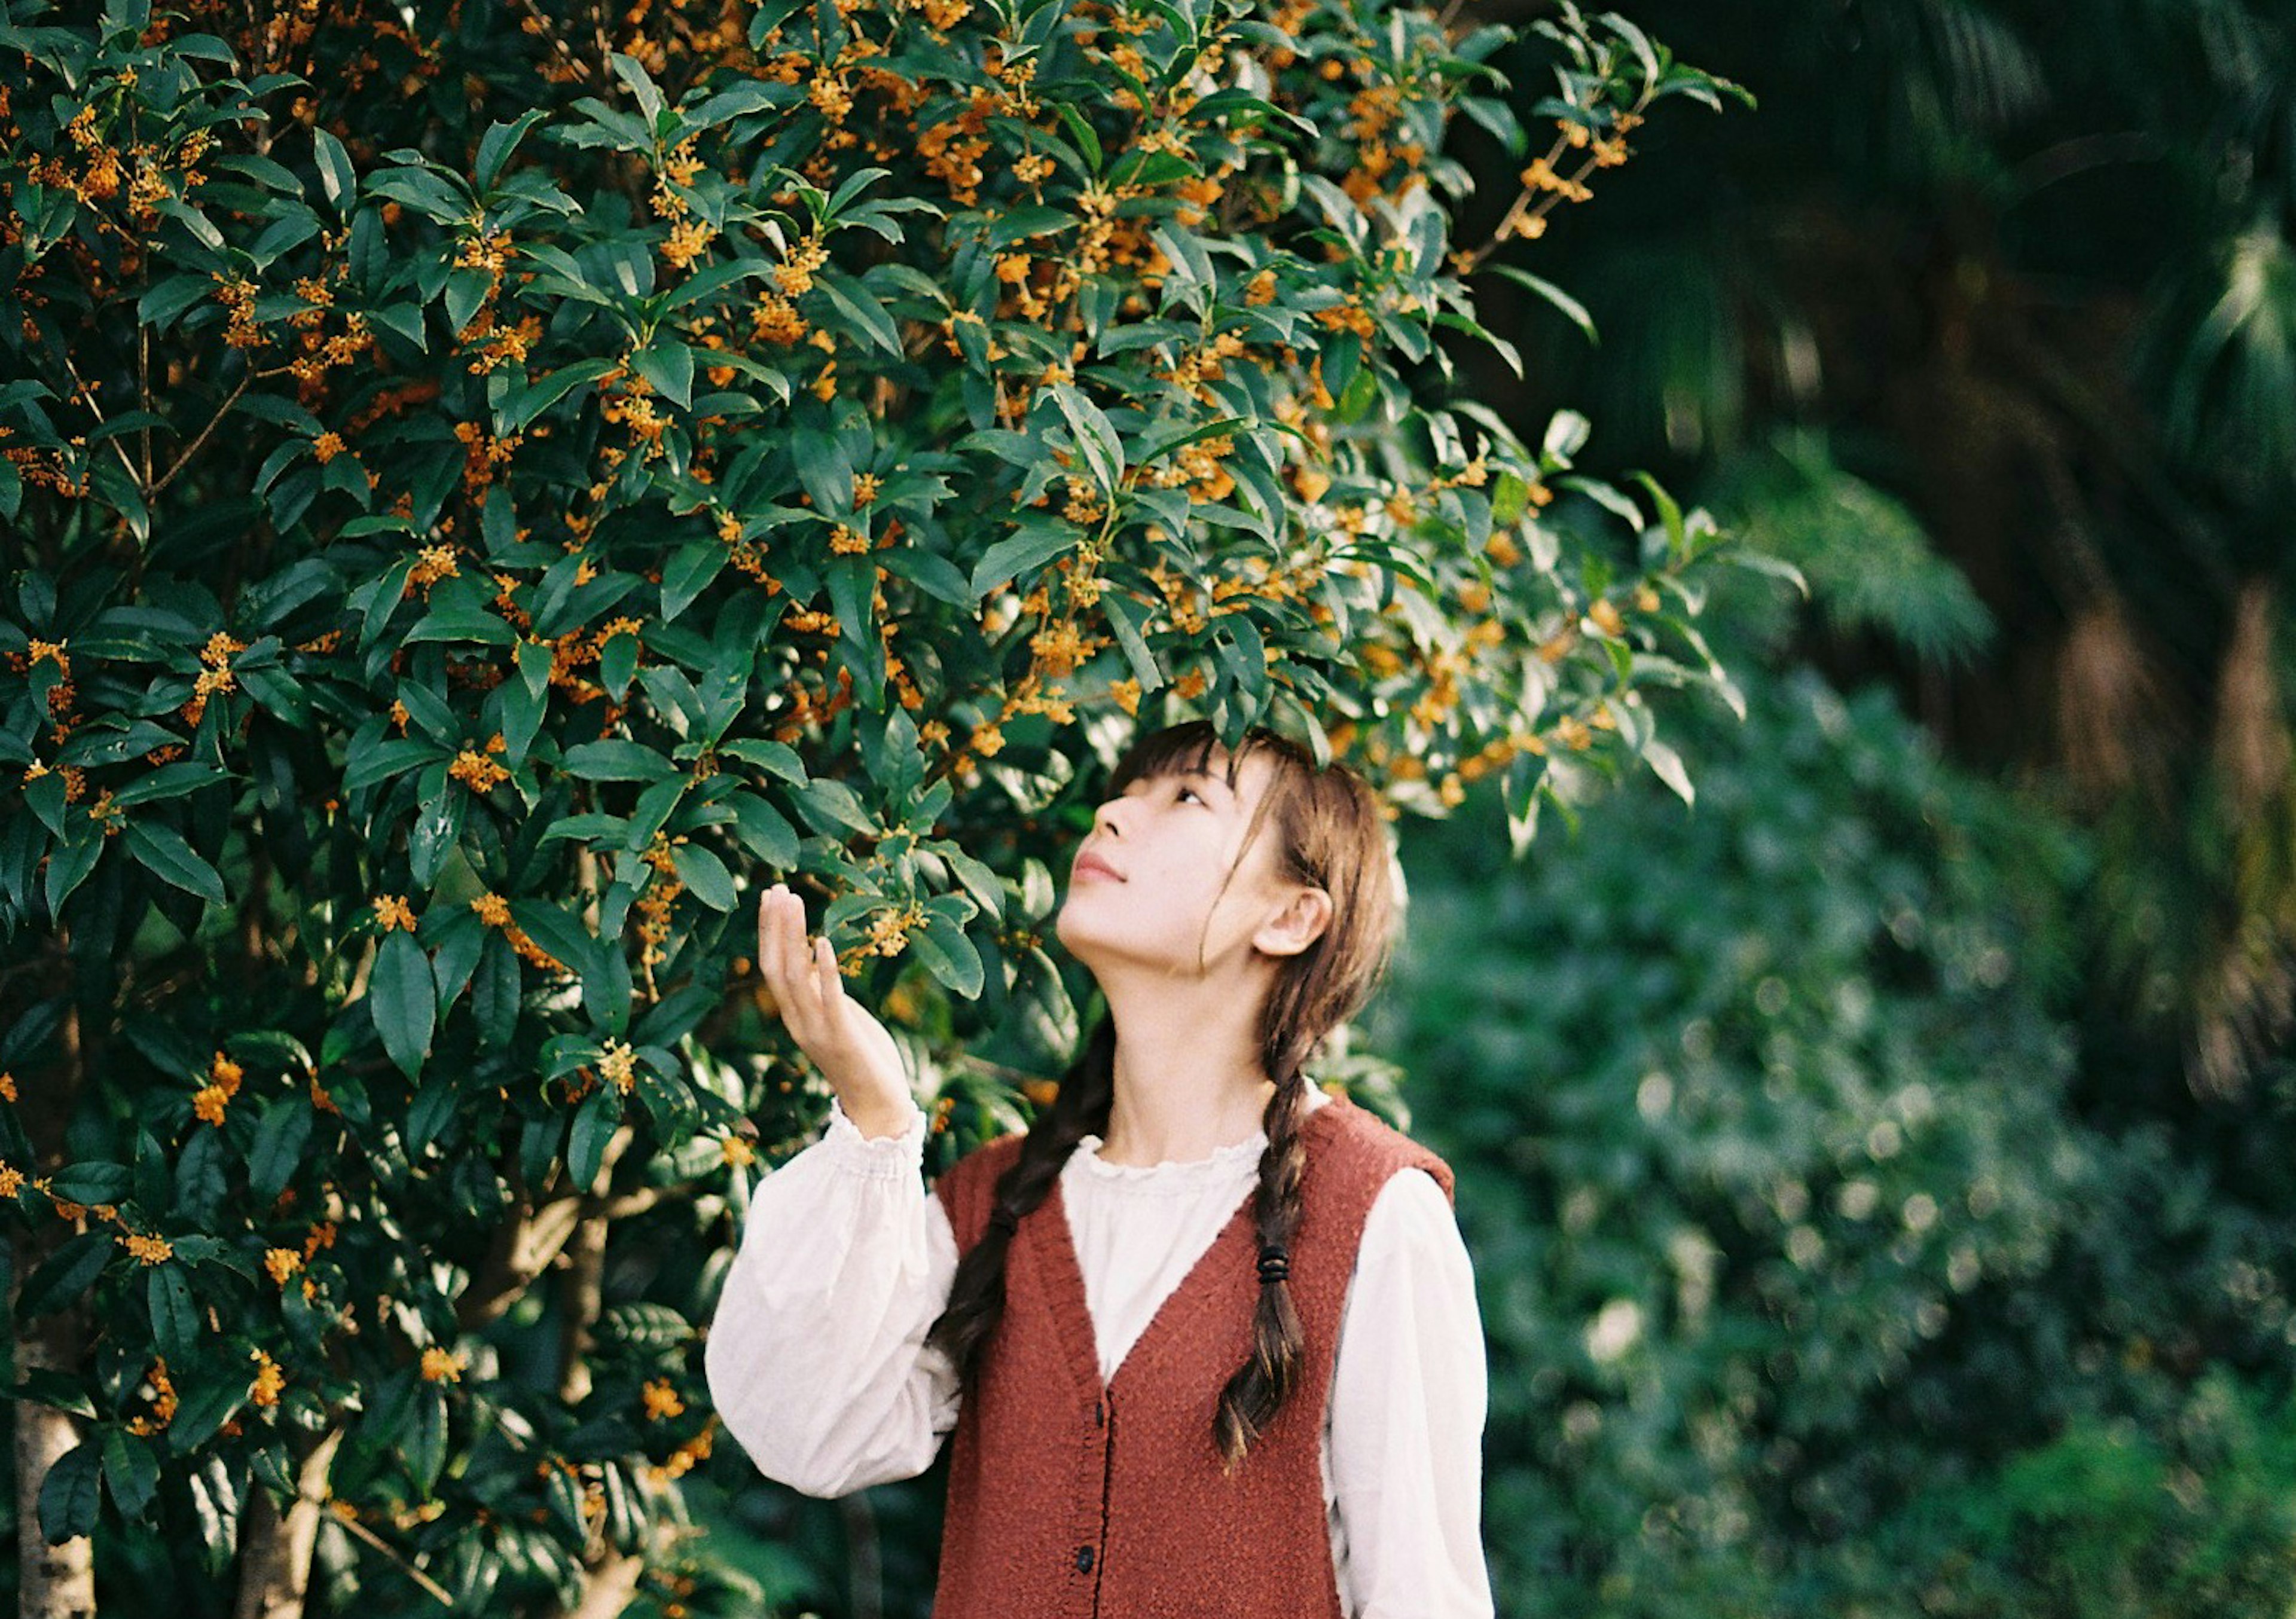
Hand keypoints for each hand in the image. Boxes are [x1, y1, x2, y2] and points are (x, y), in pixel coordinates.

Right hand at [756, 882, 915, 1138]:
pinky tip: (825, 942)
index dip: (770, 931)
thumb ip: (824, 992)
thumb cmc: (864, 1059)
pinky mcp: (842, 1037)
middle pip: (776, 967)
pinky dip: (826, 969)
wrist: (879, 1107)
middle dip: (775, 926)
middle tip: (776, 887)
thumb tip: (816, 959)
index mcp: (796, 1016)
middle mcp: (798, 1021)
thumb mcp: (840, 1018)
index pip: (772, 967)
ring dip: (794, 937)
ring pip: (795, 977)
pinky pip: (830, 999)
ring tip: (796, 902)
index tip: (773, 895)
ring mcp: (818, 1030)